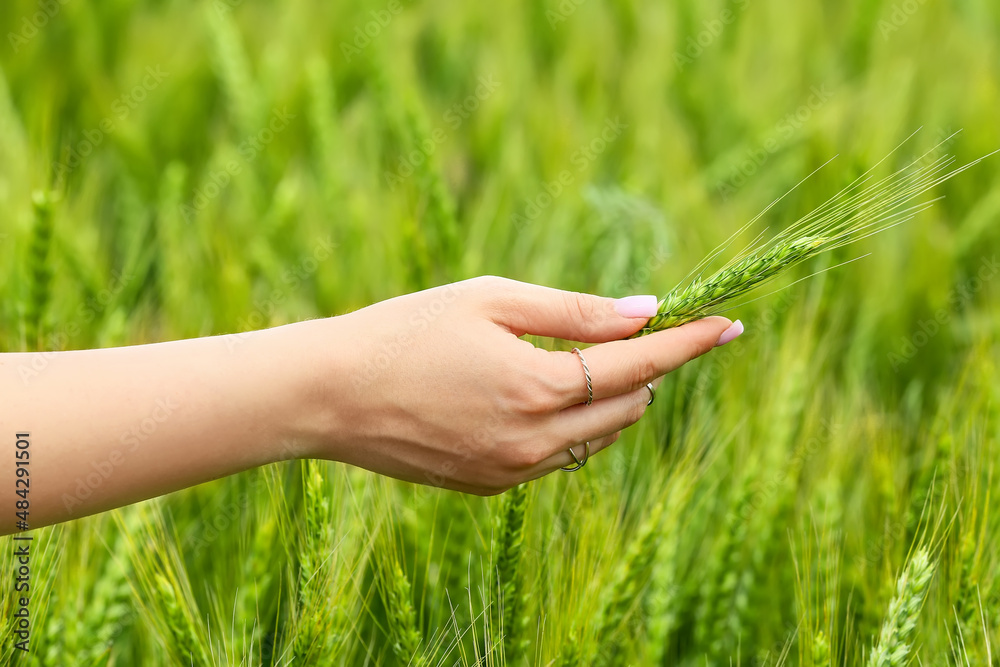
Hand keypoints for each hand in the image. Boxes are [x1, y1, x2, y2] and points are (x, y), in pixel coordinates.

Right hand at [299, 276, 741, 494]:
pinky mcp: (492, 486)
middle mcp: (535, 441)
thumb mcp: (491, 299)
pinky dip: (575, 424)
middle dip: (650, 367)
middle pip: (630, 406)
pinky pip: (560, 456)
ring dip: (616, 398)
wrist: (331, 394)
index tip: (730, 325)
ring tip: (594, 358)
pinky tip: (549, 393)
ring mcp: (513, 471)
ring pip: (599, 436)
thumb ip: (575, 311)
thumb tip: (646, 312)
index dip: (689, 343)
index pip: (641, 366)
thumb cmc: (406, 330)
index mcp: (538, 387)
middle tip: (642, 330)